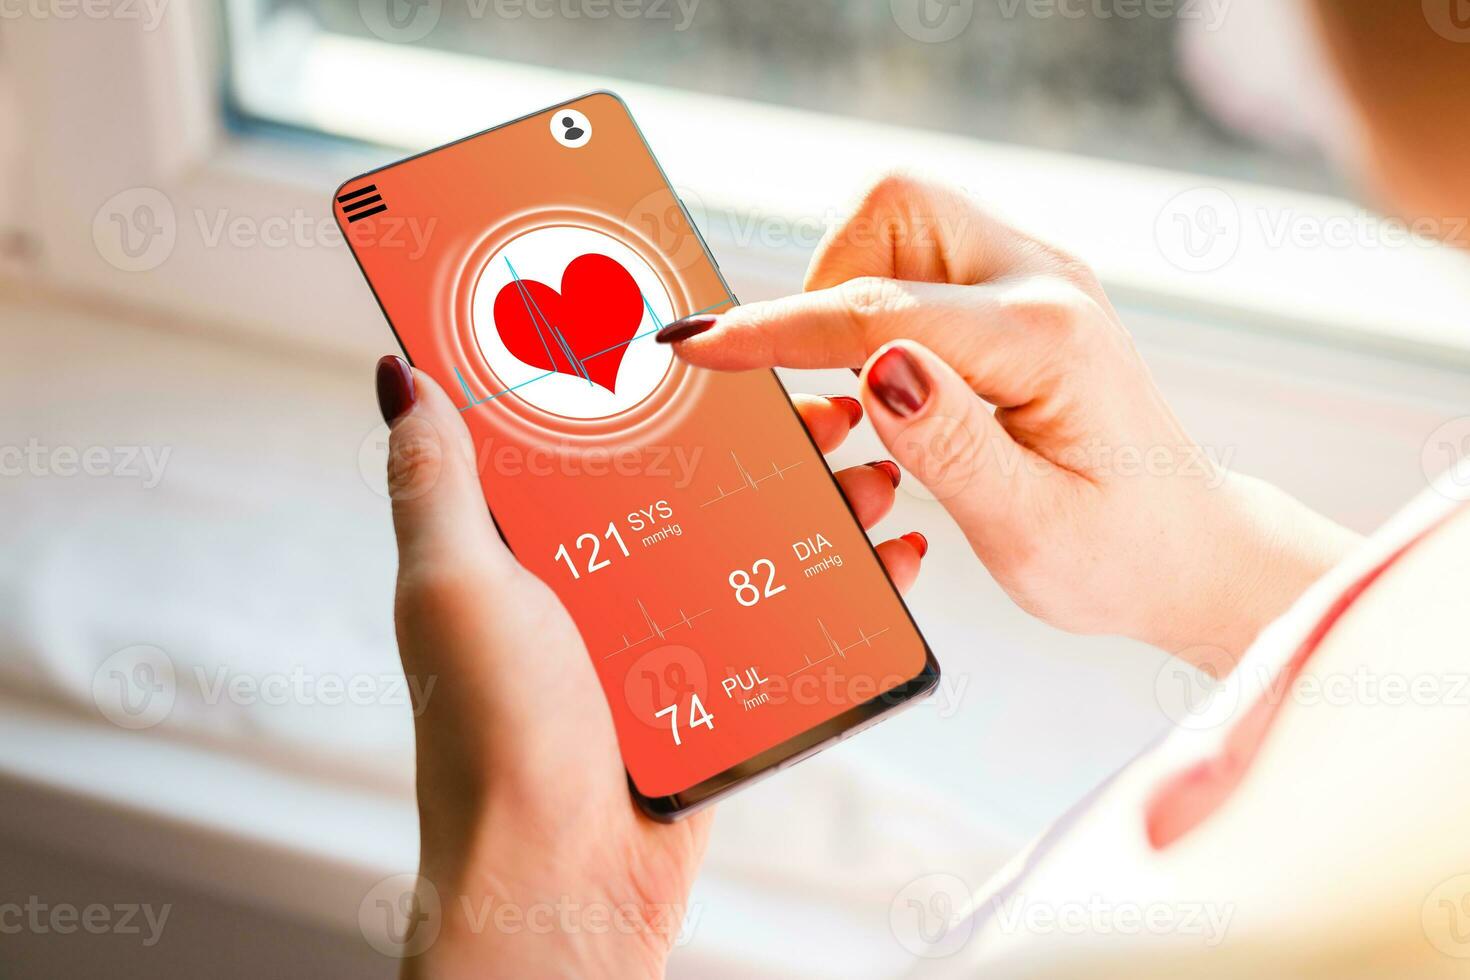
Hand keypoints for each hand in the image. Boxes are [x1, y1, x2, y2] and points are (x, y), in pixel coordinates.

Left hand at [372, 355, 923, 977]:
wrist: (562, 885)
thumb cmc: (494, 742)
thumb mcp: (455, 590)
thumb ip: (435, 483)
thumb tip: (405, 375)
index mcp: (524, 544)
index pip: (584, 432)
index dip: (639, 375)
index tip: (700, 321)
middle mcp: (593, 578)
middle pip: (690, 476)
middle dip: (760, 433)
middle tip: (825, 399)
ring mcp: (658, 629)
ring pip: (748, 539)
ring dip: (816, 498)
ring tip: (875, 462)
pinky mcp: (711, 681)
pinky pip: (781, 614)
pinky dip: (838, 582)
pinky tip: (890, 553)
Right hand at [660, 174, 1358, 665]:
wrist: (1190, 549)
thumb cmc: (1118, 553)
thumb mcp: (1030, 530)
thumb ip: (951, 446)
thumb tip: (877, 368)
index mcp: (1047, 343)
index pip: (879, 308)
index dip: (778, 327)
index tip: (704, 345)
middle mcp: (1045, 286)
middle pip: (894, 207)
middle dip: (827, 283)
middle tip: (823, 387)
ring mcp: (1036, 280)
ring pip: (900, 222)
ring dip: (851, 298)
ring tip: (861, 403)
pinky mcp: (1021, 296)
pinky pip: (921, 261)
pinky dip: (878, 311)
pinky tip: (895, 393)